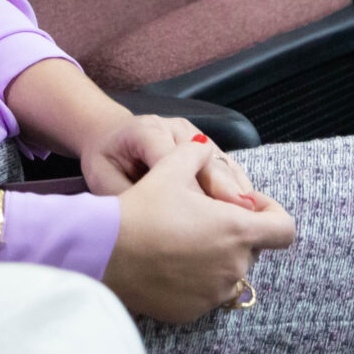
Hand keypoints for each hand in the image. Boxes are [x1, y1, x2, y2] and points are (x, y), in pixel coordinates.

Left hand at [82, 114, 263, 209]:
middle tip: (239, 219)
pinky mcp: (207, 146)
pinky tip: (249, 213)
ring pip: (223, 163)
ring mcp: (195, 135)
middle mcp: (175, 129)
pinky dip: (239, 190)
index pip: (170, 157)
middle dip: (222, 190)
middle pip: (206, 158)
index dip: (188, 186)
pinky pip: (228, 168)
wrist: (111, 136)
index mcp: (145, 131)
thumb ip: (125, 196)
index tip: (204, 214)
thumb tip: (151, 224)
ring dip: (237, 192)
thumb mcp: (102, 179)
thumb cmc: (106, 162)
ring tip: (250, 221)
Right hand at [102, 141, 294, 322]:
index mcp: (237, 231)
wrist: (104, 253)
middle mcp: (233, 267)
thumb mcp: (170, 168)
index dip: (271, 213)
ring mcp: (214, 293)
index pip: (285, 229)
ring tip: (183, 239)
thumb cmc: (141, 209)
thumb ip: (198, 153)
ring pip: (229, 273)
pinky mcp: (193, 311)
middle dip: (237, 233)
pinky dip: (197, 279)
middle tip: (204, 217)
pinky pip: (206, 293)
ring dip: (217, 257)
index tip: (248, 206)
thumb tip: (205, 146)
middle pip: (254, 249)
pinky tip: (169, 263)